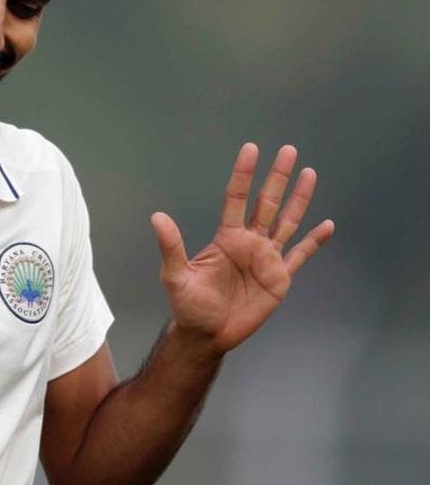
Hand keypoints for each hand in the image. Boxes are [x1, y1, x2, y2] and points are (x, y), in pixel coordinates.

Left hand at [150, 143, 334, 355]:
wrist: (207, 335)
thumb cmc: (189, 306)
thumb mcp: (176, 276)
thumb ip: (171, 247)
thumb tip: (157, 217)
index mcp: (227, 238)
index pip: (236, 199)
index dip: (243, 175)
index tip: (250, 149)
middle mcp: (249, 242)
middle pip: (267, 203)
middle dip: (277, 177)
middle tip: (287, 150)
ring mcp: (266, 258)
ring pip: (287, 222)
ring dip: (298, 199)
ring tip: (309, 173)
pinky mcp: (279, 278)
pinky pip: (300, 255)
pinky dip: (314, 242)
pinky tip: (327, 225)